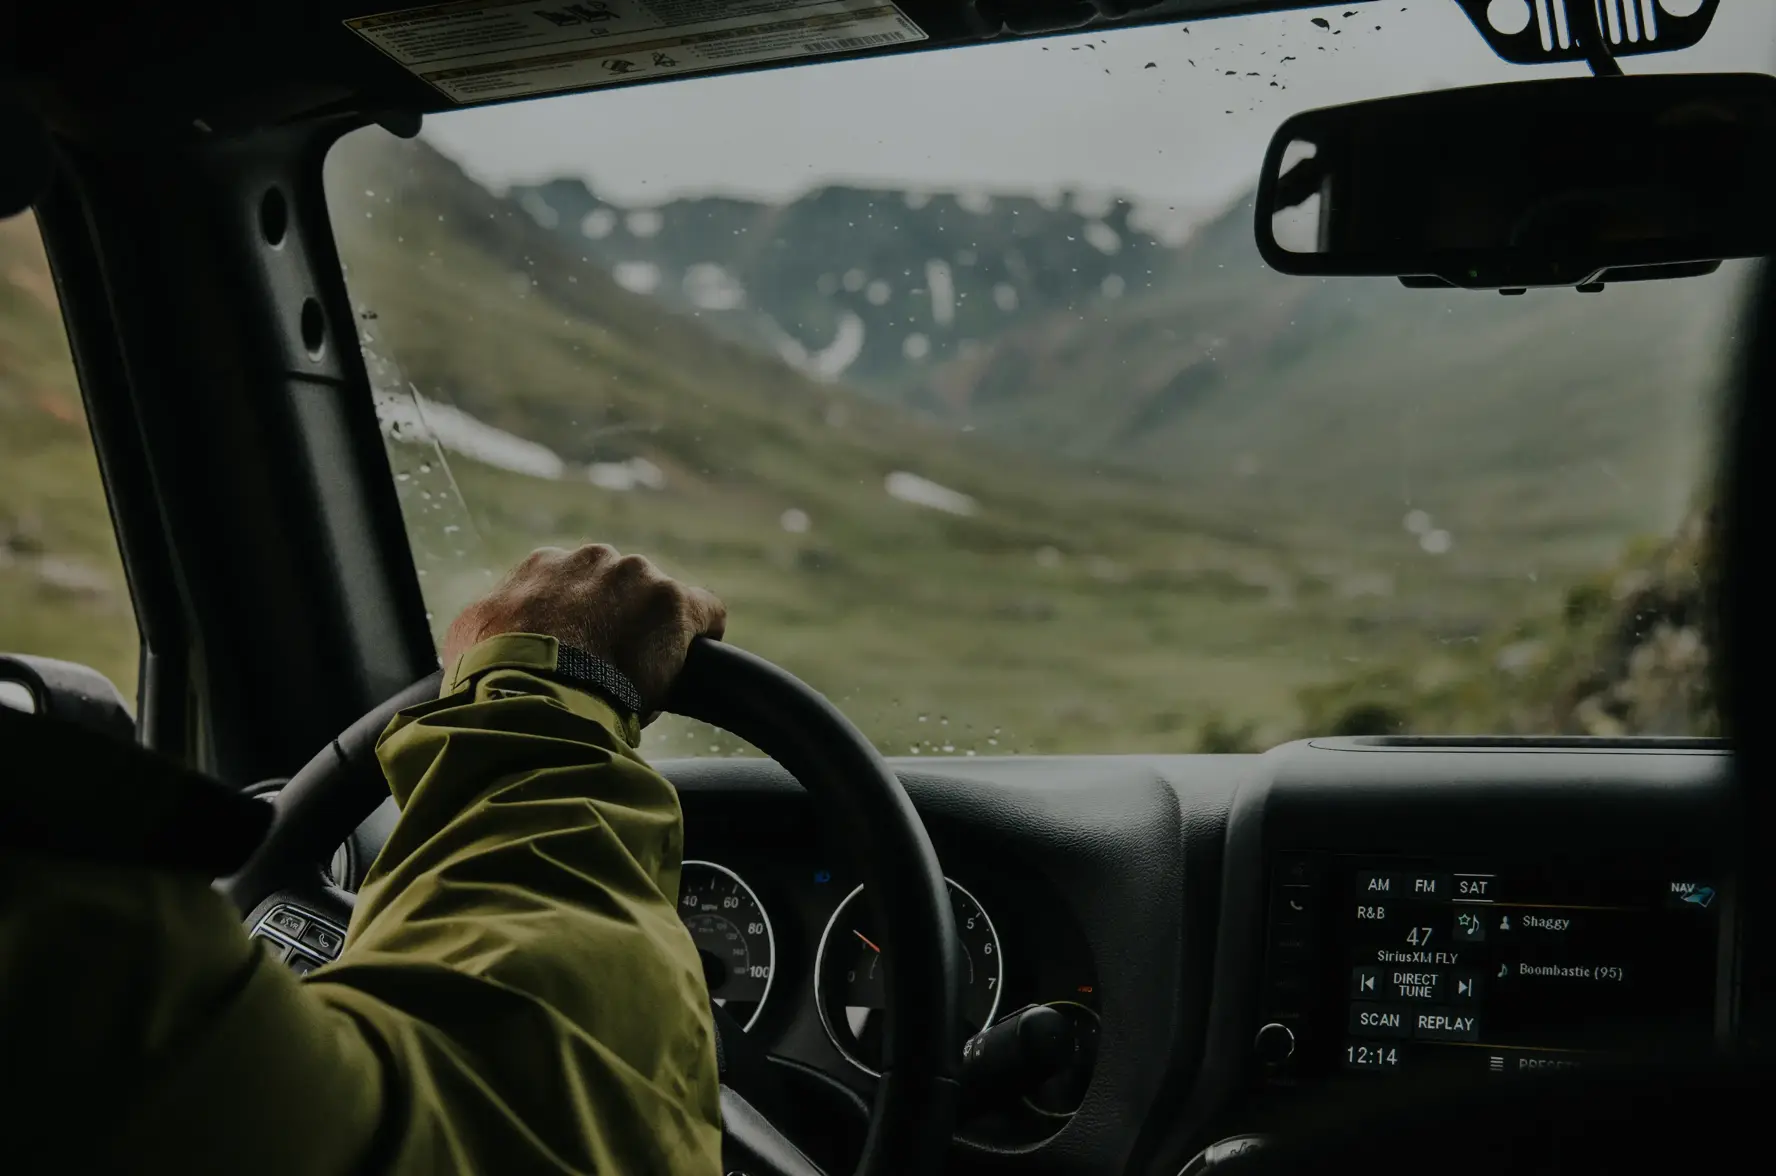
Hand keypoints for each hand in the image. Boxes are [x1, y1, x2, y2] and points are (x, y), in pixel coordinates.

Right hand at [443, 544, 726, 712]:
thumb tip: (491, 634)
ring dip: (654, 636)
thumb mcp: (470, 637)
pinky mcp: (676, 603)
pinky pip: (705, 613)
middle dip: (619, 625)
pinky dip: (701, 637)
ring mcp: (638, 577)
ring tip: (641, 679)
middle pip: (621, 592)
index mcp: (545, 565)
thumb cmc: (494, 673)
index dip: (583, 625)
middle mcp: (594, 559)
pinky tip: (691, 665)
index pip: (575, 588)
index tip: (582, 655)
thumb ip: (493, 621)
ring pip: (659, 606)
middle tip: (610, 671)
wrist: (532, 691)